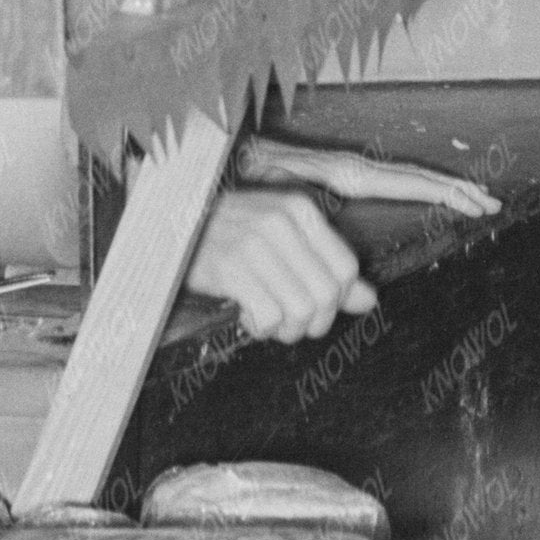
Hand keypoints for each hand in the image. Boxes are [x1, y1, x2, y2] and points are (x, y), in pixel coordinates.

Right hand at [185, 189, 373, 339]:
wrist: (171, 223)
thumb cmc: (232, 232)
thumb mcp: (283, 238)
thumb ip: (326, 266)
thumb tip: (368, 300)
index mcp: (300, 210)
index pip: (346, 268)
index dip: (339, 300)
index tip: (317, 307)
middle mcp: (281, 222)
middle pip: (326, 295)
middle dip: (313, 322)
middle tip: (291, 323)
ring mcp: (254, 243)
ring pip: (300, 310)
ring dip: (286, 329)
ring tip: (270, 321)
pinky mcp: (229, 267)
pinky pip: (267, 317)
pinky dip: (260, 328)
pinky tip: (247, 315)